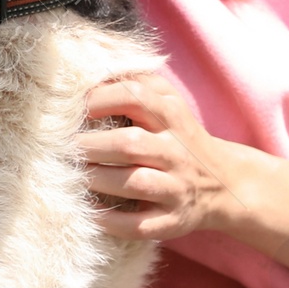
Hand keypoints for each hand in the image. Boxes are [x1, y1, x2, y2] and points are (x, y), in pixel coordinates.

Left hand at [73, 65, 288, 287]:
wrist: (225, 184)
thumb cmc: (180, 138)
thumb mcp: (168, 104)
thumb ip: (136, 80)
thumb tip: (91, 62)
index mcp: (172, 116)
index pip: (135, 97)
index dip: (100, 98)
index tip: (71, 105)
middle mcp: (176, 151)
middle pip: (129, 144)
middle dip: (90, 145)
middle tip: (62, 147)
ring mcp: (176, 188)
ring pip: (134, 183)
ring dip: (98, 179)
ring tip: (73, 175)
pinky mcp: (172, 220)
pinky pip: (138, 224)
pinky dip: (110, 220)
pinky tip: (89, 212)